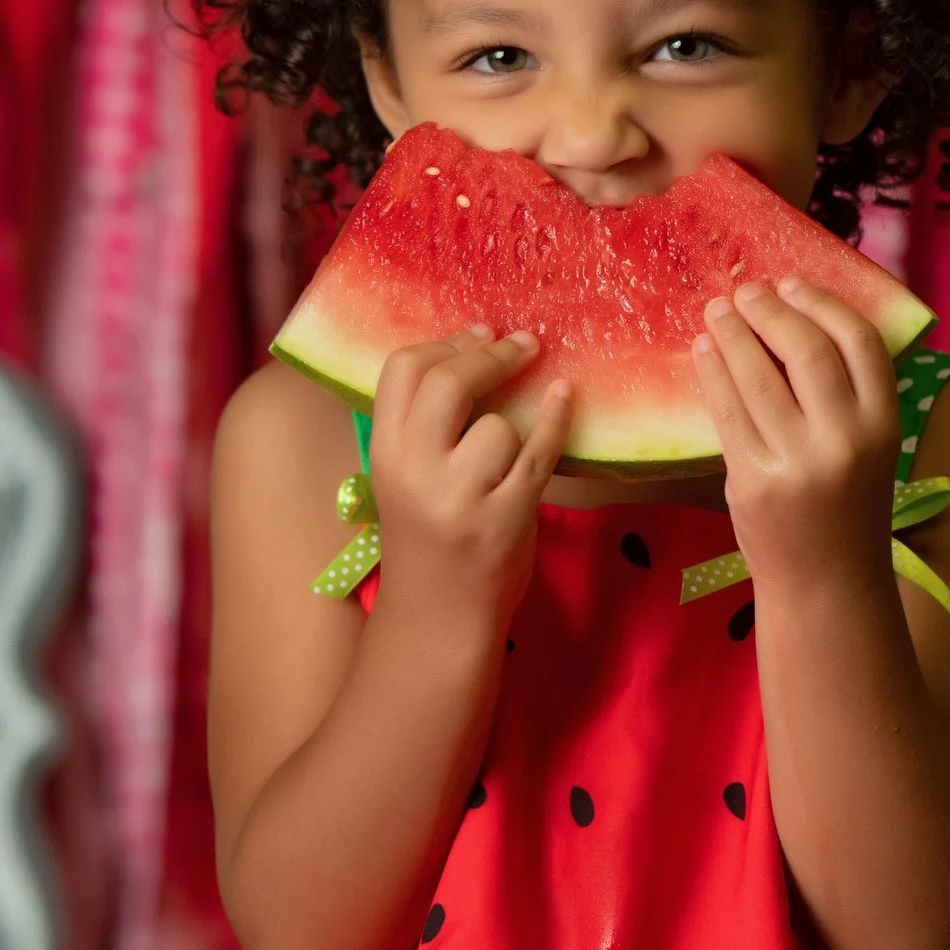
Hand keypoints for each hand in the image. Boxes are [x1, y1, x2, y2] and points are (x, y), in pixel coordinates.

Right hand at [367, 325, 571, 628]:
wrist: (440, 617)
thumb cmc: (429, 537)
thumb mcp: (405, 477)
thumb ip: (425, 425)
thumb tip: (474, 349)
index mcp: (385, 453)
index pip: (404, 369)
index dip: (446, 342)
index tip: (480, 332)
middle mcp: (416, 472)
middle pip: (449, 382)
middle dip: (490, 354)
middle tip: (522, 343)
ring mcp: (461, 497)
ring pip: (499, 426)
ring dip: (513, 429)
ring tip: (507, 459)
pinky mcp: (505, 518)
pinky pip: (540, 452)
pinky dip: (556, 421)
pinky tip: (565, 397)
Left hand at [692, 279, 899, 587]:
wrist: (827, 588)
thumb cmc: (846, 508)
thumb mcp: (867, 448)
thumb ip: (843, 393)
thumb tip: (790, 318)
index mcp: (884, 427)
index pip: (860, 341)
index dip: (823, 303)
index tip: (791, 284)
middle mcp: (845, 442)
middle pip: (806, 350)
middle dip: (770, 311)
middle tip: (744, 292)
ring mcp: (797, 464)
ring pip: (757, 377)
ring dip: (732, 334)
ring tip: (717, 312)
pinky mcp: (753, 483)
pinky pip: (726, 412)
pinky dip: (712, 373)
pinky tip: (703, 353)